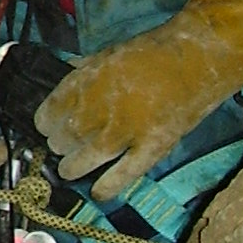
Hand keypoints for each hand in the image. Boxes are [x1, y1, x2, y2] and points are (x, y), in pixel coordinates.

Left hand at [34, 17, 235, 203]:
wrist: (197, 58)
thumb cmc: (152, 51)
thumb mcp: (108, 53)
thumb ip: (84, 70)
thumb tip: (66, 74)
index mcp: (85, 82)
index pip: (49, 113)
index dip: (45, 123)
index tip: (48, 126)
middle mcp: (98, 109)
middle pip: (64, 138)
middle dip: (59, 144)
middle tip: (63, 145)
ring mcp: (124, 132)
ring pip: (83, 160)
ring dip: (71, 167)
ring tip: (70, 168)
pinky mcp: (150, 149)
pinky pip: (122, 176)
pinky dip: (106, 187)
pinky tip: (97, 192)